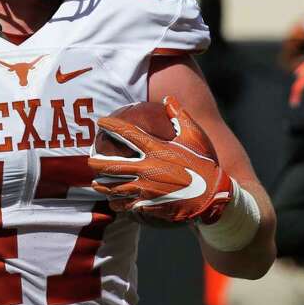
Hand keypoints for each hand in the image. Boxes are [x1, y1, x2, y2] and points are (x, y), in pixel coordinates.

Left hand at [89, 97, 233, 224]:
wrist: (213, 197)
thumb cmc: (206, 164)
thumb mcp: (196, 137)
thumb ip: (180, 116)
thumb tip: (168, 98)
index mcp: (157, 150)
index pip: (127, 134)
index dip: (111, 125)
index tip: (100, 121)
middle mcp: (148, 168)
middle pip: (112, 165)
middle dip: (97, 162)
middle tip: (89, 160)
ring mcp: (146, 189)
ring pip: (115, 188)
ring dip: (103, 185)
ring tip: (95, 183)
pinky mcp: (149, 205)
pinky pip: (126, 205)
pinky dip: (117, 203)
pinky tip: (113, 202)